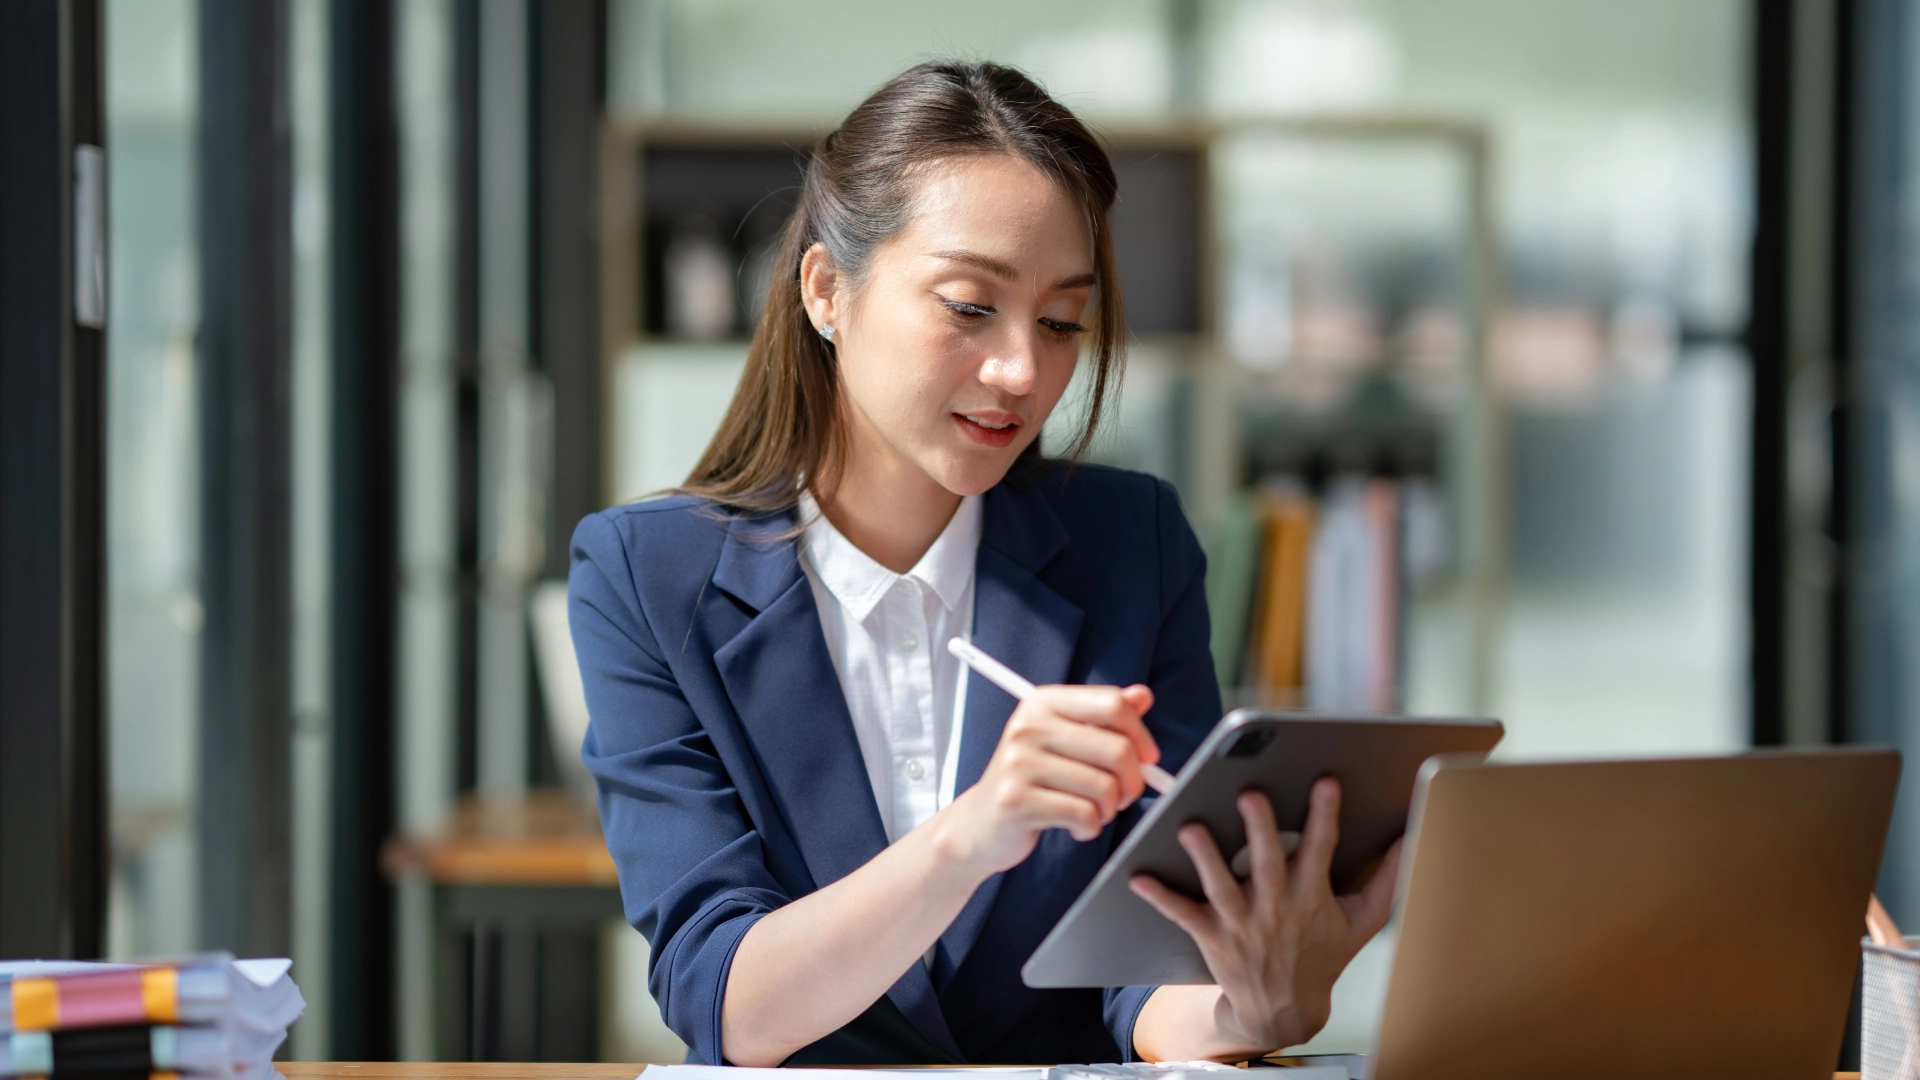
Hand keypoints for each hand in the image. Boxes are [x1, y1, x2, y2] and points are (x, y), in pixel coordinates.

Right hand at [935, 684, 1159, 876]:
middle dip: (1133, 781)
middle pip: (1117, 749)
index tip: (1148, 757)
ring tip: (1093, 811)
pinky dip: (1091, 828)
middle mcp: (1028, 726)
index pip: (1111, 704)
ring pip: (1105, 788)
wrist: (981, 823)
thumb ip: (1102, 718)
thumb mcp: (1064, 740)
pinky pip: (1084, 816)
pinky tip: (1075, 826)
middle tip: (1123, 796)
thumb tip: (1142, 696)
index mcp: (1042, 703)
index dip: (1140, 734)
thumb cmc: (1031, 780)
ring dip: (1109, 809)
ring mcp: (1019, 763)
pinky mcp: (1017, 801)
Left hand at [1128, 779, 1400, 1058]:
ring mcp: (1243, 925)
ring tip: (1189, 827)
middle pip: (1268, 863)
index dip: (1325, 816)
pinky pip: (1184, 914)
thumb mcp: (1363, 921)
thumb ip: (1387, 877)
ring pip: (1222, 886)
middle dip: (1261, 828)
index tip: (1326, 782)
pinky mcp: (1213, 938)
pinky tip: (1137, 876)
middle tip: (1250, 793)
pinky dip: (1160, 897)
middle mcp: (1277, 909)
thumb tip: (1411, 835)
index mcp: (1313, 898)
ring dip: (1206, 857)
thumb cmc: (1322, 956)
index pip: (1321, 850)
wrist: (1284, 1010)